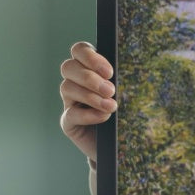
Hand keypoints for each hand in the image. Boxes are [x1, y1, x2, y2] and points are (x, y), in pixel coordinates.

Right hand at [59, 42, 115, 162]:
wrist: (122, 143)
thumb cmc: (127, 112)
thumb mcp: (128, 93)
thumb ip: (122, 80)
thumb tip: (120, 76)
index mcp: (89, 68)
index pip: (79, 50)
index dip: (90, 57)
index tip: (109, 72)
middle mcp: (76, 82)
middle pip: (68, 66)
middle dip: (89, 77)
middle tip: (111, 90)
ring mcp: (70, 102)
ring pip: (66, 88)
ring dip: (90, 96)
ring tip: (111, 106)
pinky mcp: (68, 123)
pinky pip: (70, 114)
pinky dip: (87, 115)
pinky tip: (103, 117)